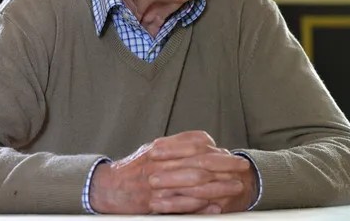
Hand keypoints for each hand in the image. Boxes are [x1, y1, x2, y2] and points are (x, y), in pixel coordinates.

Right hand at [89, 131, 256, 213]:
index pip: (193, 144)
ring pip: (194, 184)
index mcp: (160, 148)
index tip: (230, 153)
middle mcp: (160, 164)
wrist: (107, 187)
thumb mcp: (152, 148)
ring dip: (218, 186)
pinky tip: (216, 206)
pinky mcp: (154, 204)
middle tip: (242, 166)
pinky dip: (201, 206)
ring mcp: (157, 185)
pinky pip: (181, 205)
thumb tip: (206, 142)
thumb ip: (177, 144)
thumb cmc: (133, 168)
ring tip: (236, 186)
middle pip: (198, 163)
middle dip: (224, 165)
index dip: (215, 149)